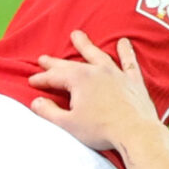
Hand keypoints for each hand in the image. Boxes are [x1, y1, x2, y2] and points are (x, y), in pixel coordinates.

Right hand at [29, 31, 160, 152]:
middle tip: (43, 59)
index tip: (31, 82)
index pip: (54, 77)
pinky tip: (124, 42)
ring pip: (98, 55)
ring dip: (86, 45)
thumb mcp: (68, 124)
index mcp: (79, 80)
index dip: (41, 79)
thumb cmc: (101, 130)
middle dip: (55, 63)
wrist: (136, 133)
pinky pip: (129, 63)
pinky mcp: (133, 82)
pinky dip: (126, 52)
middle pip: (71, 64)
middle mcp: (97, 71)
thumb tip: (36, 102)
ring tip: (76, 35)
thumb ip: (49, 112)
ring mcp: (116, 74)